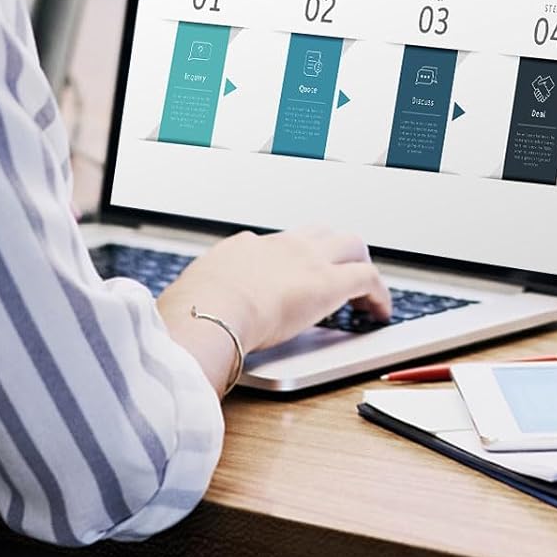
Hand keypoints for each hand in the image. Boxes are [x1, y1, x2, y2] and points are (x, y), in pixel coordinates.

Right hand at [157, 226, 390, 389]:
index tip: (288, 283)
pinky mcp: (330, 282)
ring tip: (366, 294)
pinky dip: (378, 294)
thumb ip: (191, 307)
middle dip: (332, 250)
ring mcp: (307, 260)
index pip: (272, 247)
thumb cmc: (190, 314)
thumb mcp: (186, 303)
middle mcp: (279, 246)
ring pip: (351, 244)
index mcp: (242, 250)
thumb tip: (178, 323)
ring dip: (360, 264)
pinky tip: (379, 313)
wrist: (210, 311)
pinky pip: (367, 279)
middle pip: (318, 233)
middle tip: (337, 275)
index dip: (286, 264)